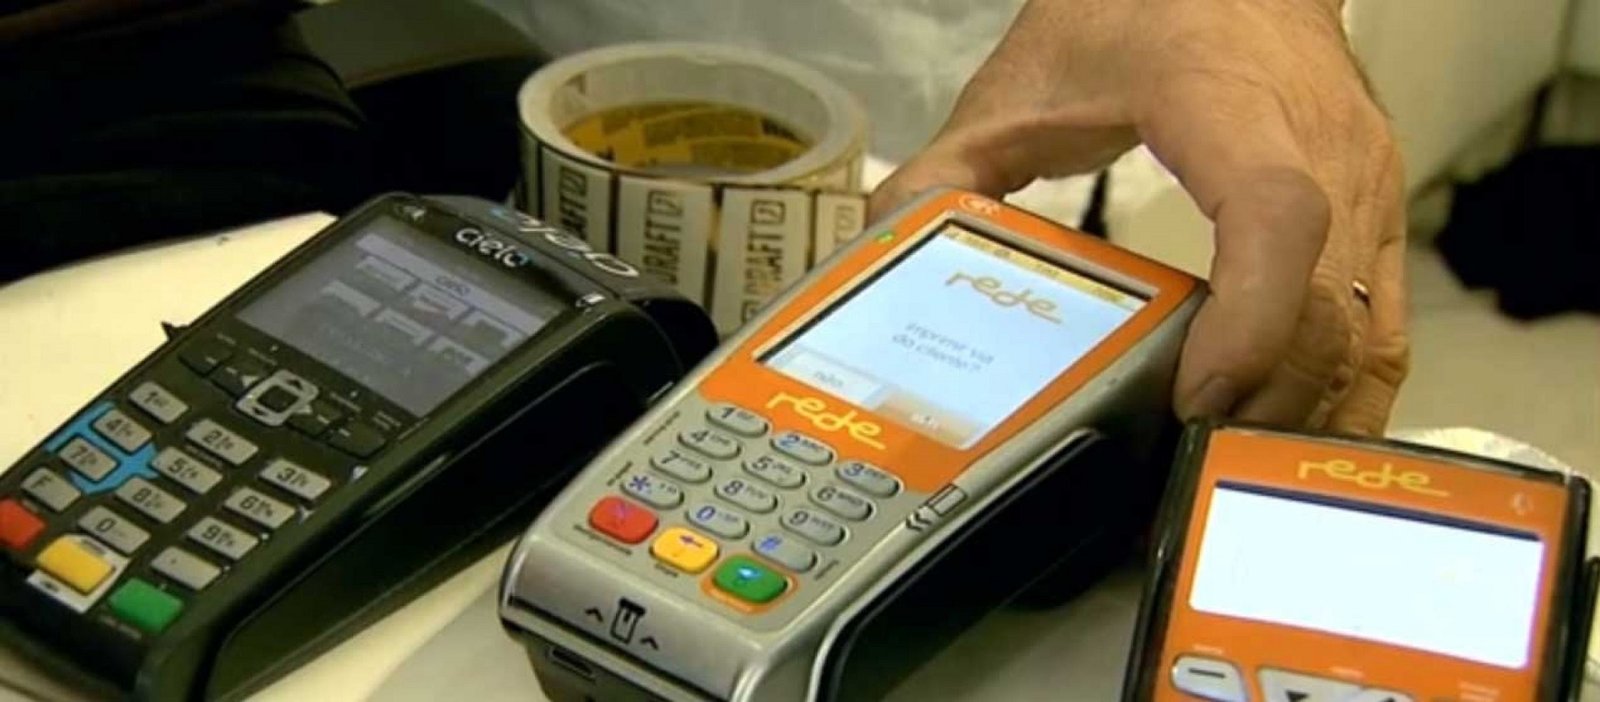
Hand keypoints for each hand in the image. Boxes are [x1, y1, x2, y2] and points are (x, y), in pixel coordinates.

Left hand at [870, 0, 1408, 434]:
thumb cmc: (1142, 9)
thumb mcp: (1025, 77)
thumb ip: (951, 164)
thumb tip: (891, 249)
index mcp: (1228, 104)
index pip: (1274, 215)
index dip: (1250, 320)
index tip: (1196, 397)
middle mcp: (1322, 146)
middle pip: (1327, 304)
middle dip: (1265, 408)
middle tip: (1186, 474)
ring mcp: (1366, 181)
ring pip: (1367, 327)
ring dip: (1309, 416)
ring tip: (1229, 476)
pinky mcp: (1379, 210)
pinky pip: (1379, 321)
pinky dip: (1343, 392)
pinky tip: (1291, 440)